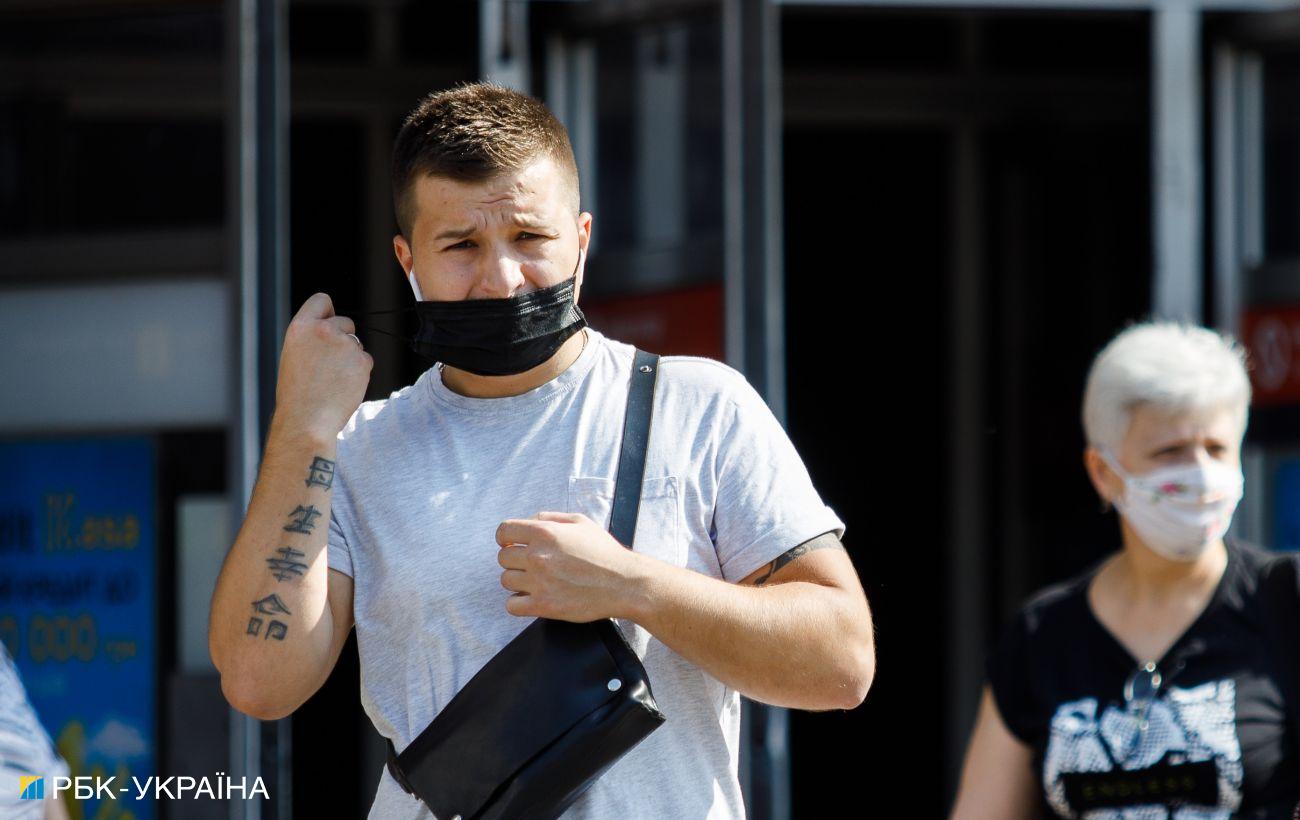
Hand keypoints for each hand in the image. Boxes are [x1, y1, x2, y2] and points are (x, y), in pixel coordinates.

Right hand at [272, 293, 372, 438]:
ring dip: (350, 358)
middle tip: (327, 365)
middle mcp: (323, 330)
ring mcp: (345, 345)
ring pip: (357, 344)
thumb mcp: (294, 355)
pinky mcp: (362, 360)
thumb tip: (334, 328)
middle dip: (342, 339)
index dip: (328, 312)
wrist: (307, 420)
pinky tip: (343, 386)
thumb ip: (312, 337)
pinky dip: (359, 372)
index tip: (329, 323)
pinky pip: (366, 361)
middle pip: (345, 322)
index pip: (322, 300)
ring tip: (332, 380)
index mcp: (301, 327)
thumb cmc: (297, 393)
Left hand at [495, 512, 640, 621]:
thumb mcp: (581, 522)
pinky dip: (518, 602)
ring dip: (518, 580)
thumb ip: (551, 518)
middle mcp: (537, 556)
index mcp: (545, 533)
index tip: (513, 544)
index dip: (506, 538)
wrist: (623, 583)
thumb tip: (529, 521)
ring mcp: (538, 582)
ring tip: (536, 581)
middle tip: (531, 564)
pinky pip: (511, 605)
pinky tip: (532, 598)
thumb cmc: (604, 552)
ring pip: (506, 580)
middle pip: (503, 557)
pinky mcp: (543, 606)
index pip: (503, 531)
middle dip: (515, 559)